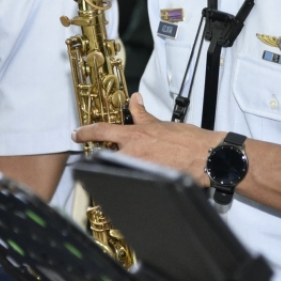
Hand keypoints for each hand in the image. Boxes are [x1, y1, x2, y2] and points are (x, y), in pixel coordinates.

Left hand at [73, 93, 221, 183]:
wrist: (205, 157)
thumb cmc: (187, 140)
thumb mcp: (160, 123)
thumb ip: (142, 113)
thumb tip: (135, 99)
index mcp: (134, 136)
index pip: (101, 132)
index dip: (84, 132)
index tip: (76, 134)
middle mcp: (132, 153)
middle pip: (104, 155)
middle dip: (104, 155)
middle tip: (106, 154)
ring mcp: (138, 169)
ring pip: (117, 167)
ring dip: (119, 165)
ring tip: (131, 164)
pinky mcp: (146, 182)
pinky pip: (130, 178)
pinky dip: (129, 177)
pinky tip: (137, 177)